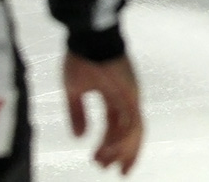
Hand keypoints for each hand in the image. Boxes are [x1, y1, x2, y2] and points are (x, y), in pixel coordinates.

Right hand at [64, 52, 141, 175]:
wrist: (88, 38)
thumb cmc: (82, 58)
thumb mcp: (75, 91)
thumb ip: (77, 114)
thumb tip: (78, 137)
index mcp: (115, 98)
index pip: (117, 127)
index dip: (111, 145)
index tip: (101, 162)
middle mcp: (127, 99)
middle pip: (131, 132)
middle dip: (124, 153)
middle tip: (115, 171)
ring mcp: (131, 96)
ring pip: (133, 130)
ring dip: (121, 149)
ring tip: (106, 164)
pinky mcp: (131, 94)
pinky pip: (131, 121)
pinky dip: (122, 138)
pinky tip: (110, 150)